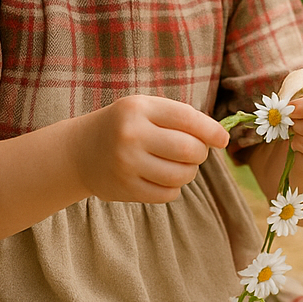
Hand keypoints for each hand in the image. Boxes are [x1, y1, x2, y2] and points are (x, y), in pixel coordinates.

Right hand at [67, 95, 228, 203]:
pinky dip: (173, 187)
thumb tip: (219, 137)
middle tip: (195, 152)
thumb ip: (179, 118)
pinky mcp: (126, 189)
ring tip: (178, 165)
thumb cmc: (124, 126)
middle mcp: (131, 135)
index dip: (211, 131)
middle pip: (189, 150)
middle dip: (200, 153)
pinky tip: (162, 177)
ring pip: (182, 175)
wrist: (79, 151)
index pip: (187, 119)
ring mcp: (127, 164)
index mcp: (138, 108)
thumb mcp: (144, 110)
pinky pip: (168, 194)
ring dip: (188, 172)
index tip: (223, 139)